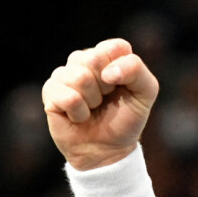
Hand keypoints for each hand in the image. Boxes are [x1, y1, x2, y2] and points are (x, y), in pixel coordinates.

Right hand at [42, 38, 158, 170]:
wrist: (109, 149)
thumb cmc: (127, 117)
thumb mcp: (146, 92)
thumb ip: (136, 70)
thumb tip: (107, 73)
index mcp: (109, 55)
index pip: (115, 47)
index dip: (121, 70)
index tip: (122, 86)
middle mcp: (86, 60)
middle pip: (94, 58)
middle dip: (106, 86)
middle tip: (106, 98)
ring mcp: (65, 75)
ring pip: (78, 76)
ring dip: (92, 100)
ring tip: (93, 107)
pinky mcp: (51, 93)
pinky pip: (66, 96)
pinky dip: (79, 112)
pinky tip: (80, 116)